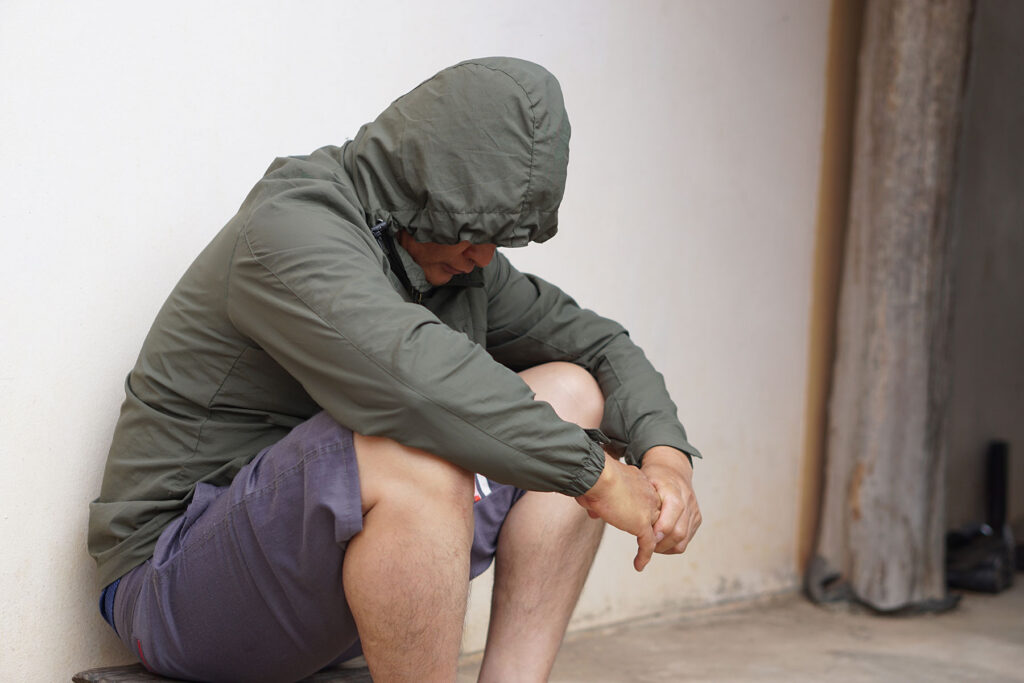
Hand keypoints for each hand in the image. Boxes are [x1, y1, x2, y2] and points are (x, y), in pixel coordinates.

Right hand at [575, 453, 660, 571]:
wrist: (597, 475)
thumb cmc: (592, 477)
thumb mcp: (596, 489)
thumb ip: (598, 502)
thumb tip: (593, 513)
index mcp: (638, 480)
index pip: (646, 498)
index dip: (641, 509)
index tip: (634, 518)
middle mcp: (648, 493)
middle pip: (657, 514)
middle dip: (653, 527)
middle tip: (647, 540)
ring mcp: (647, 509)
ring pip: (657, 531)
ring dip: (652, 544)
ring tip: (645, 555)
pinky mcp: (642, 524)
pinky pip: (648, 544)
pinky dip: (644, 556)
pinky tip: (639, 565)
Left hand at [641, 446, 700, 554]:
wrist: (673, 469)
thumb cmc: (654, 476)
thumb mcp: (642, 480)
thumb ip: (636, 498)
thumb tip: (611, 514)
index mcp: (673, 489)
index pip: (670, 517)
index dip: (658, 531)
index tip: (645, 540)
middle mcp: (687, 500)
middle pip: (678, 532)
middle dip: (660, 545)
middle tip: (645, 548)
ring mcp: (694, 510)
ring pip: (683, 540)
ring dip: (666, 548)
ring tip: (651, 547)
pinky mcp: (696, 518)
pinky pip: (686, 539)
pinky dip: (672, 545)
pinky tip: (659, 542)